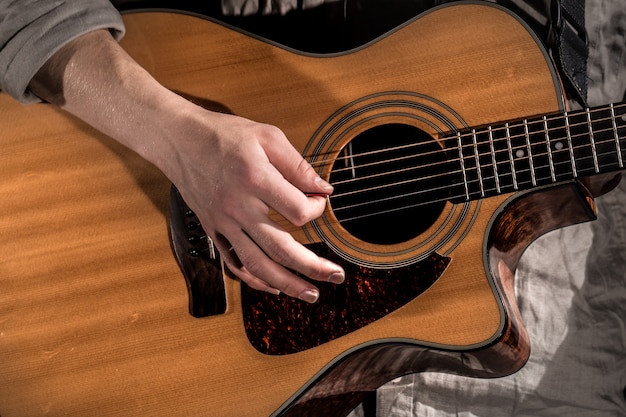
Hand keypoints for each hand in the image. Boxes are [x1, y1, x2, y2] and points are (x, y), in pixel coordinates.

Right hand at [169, 110, 344, 301]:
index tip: (319, 201)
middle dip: (313, 267)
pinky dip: (256, 281)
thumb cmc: (224, 135)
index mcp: (255, 180)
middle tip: (337, 276)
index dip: (317, 210)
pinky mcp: (214, 231)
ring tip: (311, 294)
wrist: (179, 141)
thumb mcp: (267, 137)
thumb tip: (324, 189)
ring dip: (288, 284)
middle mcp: (238, 207)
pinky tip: (275, 287)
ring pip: (258, 265)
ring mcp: (224, 223)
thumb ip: (298, 166)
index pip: (298, 211)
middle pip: (281, 249)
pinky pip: (234, 264)